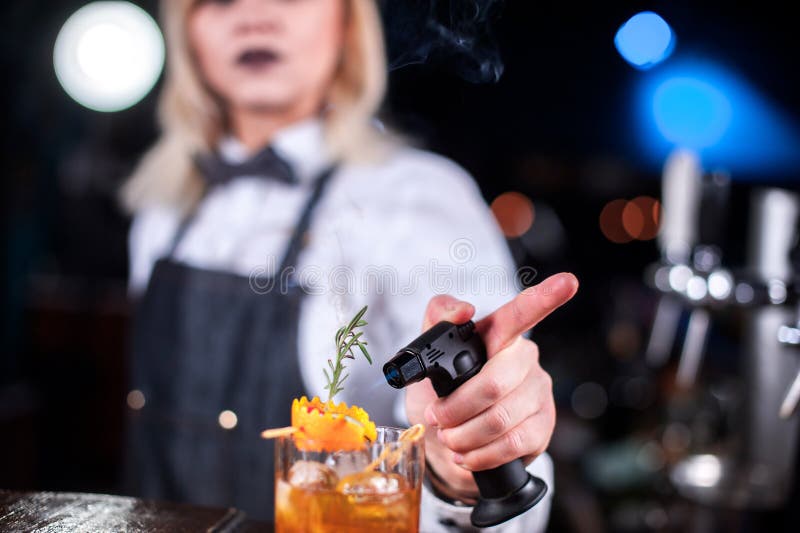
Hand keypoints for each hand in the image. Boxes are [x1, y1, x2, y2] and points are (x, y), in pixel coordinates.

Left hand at [405, 273, 578, 499]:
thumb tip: (463, 310)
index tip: (567, 281)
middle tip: (436, 417)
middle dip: (456, 408)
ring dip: (463, 435)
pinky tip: (468, 453)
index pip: (520, 314)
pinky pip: (514, 443)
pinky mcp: (544, 425)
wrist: (448, 441)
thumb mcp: (427, 356)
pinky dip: (481, 454)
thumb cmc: (441, 393)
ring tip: (449, 437)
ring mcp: (538, 391)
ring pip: (501, 418)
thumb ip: (435, 321)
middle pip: (493, 384)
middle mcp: (524, 359)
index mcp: (498, 335)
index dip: (544, 298)